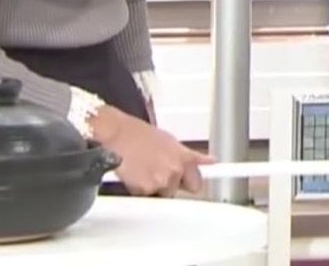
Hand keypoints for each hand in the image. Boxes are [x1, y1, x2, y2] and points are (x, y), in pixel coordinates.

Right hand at [91, 105, 214, 196]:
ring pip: (161, 194)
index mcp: (183, 157)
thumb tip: (211, 161)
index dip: (189, 182)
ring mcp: (160, 181)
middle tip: (157, 169)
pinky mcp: (145, 189)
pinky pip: (145, 195)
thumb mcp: (169, 140)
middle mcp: (174, 171)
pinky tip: (135, 172)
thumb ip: (190, 155)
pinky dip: (140, 187)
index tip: (187, 181)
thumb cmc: (139, 133)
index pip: (197, 183)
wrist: (117, 133)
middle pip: (177, 190)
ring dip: (154, 186)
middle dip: (170, 184)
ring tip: (143, 167)